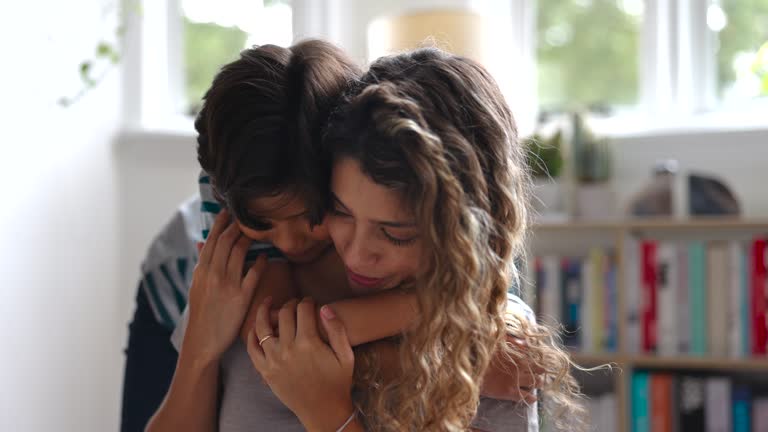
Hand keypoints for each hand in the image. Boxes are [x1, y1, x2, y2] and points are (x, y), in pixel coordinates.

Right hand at [183, 210, 267, 363]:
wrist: (202, 341)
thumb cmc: (201, 313)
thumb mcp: (196, 286)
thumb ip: (202, 264)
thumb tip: (201, 242)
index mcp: (201, 270)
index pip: (212, 240)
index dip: (221, 223)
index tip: (228, 211)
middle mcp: (213, 274)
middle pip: (227, 241)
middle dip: (237, 226)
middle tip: (246, 216)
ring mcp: (227, 285)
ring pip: (240, 252)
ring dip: (249, 239)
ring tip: (257, 231)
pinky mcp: (241, 297)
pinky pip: (254, 274)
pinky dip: (261, 263)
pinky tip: (267, 257)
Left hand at [246, 297, 355, 431]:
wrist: (323, 411)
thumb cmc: (338, 382)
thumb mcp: (346, 356)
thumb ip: (337, 329)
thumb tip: (324, 307)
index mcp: (309, 343)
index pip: (304, 310)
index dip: (308, 301)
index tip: (310, 301)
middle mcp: (288, 349)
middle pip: (284, 314)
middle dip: (291, 304)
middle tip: (296, 304)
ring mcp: (273, 360)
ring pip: (262, 327)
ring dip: (264, 311)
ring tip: (268, 302)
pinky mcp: (265, 371)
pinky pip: (252, 348)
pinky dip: (252, 335)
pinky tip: (256, 327)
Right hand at [480, 335, 543, 402]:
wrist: (471, 370)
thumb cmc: (482, 354)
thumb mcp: (495, 340)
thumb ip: (512, 339)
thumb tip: (526, 342)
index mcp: (517, 353)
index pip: (536, 356)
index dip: (539, 359)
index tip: (539, 361)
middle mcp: (520, 367)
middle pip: (538, 370)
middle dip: (540, 371)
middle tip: (540, 372)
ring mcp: (516, 380)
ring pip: (536, 383)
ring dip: (538, 383)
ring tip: (537, 383)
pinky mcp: (511, 392)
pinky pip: (528, 397)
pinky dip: (532, 398)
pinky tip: (533, 397)